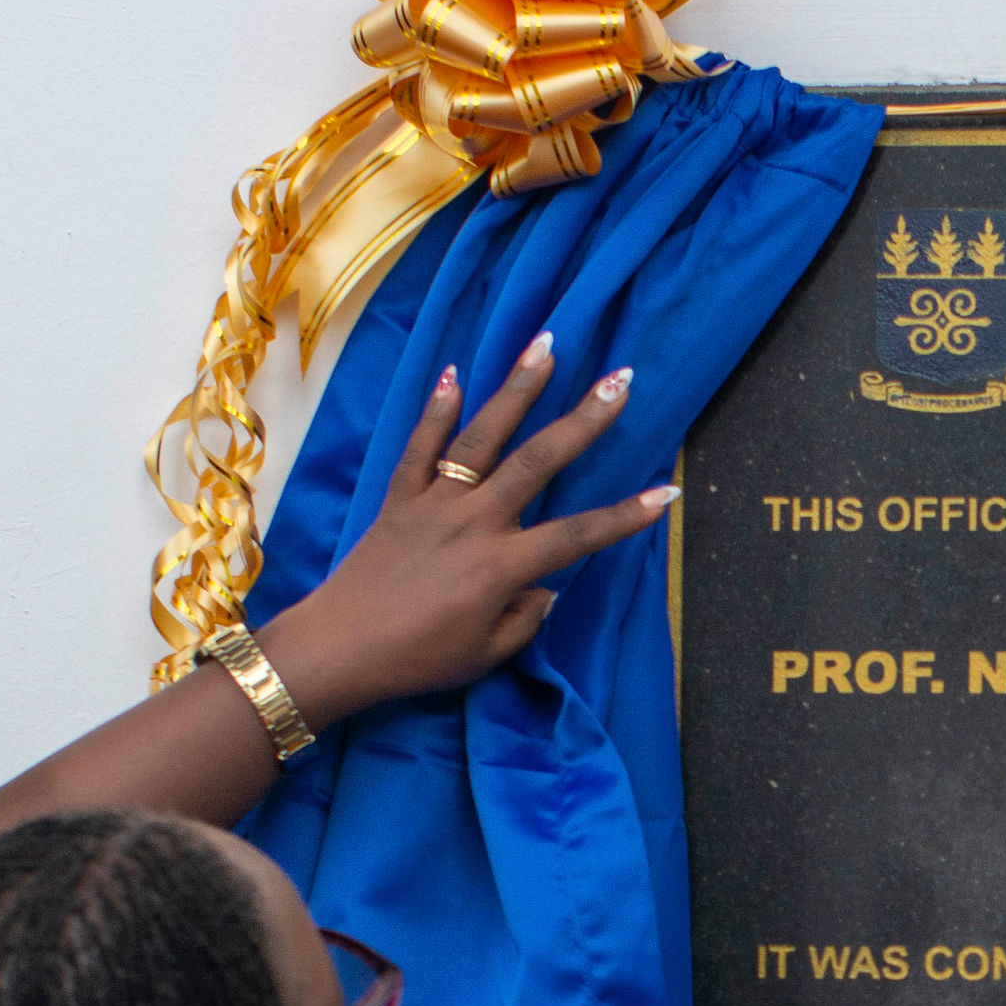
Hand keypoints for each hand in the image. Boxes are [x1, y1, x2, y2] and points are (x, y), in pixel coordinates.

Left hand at [260, 334, 674, 725]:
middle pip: (538, 461)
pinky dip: (436, 409)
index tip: (666, 492)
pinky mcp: (399, 498)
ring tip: (546, 344)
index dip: (626, 517)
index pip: (578, 536)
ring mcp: (434, 503)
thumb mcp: (485, 655)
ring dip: (518, 388)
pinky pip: (420, 447)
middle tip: (619, 379)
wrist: (339, 649)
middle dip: (584, 418)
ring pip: (483, 436)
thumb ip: (524, 619)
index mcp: (502, 566)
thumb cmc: (417, 661)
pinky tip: (455, 372)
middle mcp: (474, 522)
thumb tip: (543, 590)